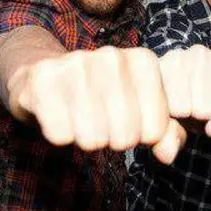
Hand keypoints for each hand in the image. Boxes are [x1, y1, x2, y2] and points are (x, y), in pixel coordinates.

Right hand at [9, 46, 184, 162]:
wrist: (46, 73)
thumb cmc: (104, 96)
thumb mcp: (144, 109)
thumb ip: (168, 132)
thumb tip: (167, 154)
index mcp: (144, 61)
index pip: (154, 130)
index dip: (141, 137)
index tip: (129, 121)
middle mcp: (113, 56)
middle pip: (125, 137)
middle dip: (113, 140)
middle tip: (102, 122)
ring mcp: (76, 63)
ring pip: (93, 138)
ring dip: (87, 138)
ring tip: (82, 118)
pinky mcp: (42, 78)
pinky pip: (61, 134)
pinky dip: (61, 135)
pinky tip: (60, 114)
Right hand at [158, 45, 210, 139]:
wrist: (167, 92)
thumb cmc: (201, 103)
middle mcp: (201, 52)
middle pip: (207, 108)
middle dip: (200, 114)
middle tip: (193, 104)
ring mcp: (174, 58)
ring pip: (183, 109)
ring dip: (180, 114)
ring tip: (179, 102)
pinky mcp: (151, 70)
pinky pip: (162, 108)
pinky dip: (163, 114)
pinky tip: (165, 101)